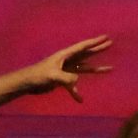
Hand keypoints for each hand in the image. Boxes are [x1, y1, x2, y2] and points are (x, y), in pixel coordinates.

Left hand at [0, 36, 114, 104]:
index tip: (106, 37)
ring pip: (84, 68)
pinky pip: (73, 86)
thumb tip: (77, 80)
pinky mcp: (63, 80)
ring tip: (109, 68)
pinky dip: (76, 92)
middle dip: (98, 49)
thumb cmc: (38, 75)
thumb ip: (66, 78)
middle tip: (111, 43)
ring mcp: (66, 70)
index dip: (94, 42)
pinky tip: (80, 99)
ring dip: (96, 69)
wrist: (27, 83)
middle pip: (86, 54)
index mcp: (65, 55)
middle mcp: (68, 61)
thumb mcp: (53, 75)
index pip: (82, 47)